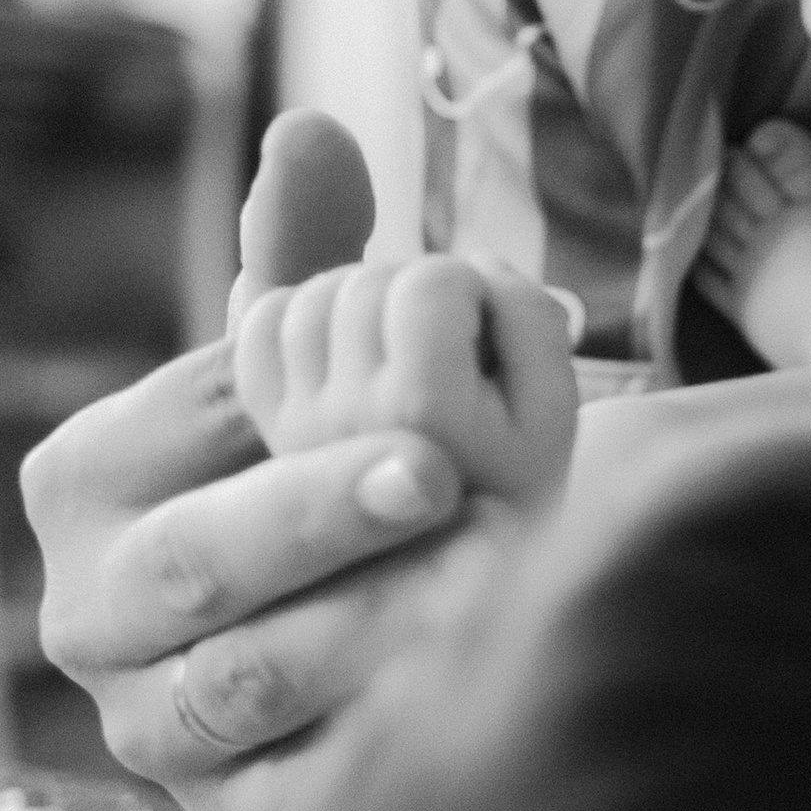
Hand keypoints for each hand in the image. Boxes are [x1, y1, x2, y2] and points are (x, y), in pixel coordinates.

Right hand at [23, 114, 485, 810]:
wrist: (328, 613)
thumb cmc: (305, 457)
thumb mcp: (300, 362)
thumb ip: (308, 257)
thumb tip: (314, 132)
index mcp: (81, 485)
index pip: (195, 462)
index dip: (313, 461)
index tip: (434, 455)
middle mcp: (87, 614)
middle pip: (203, 576)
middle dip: (327, 543)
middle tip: (458, 516)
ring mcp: (143, 724)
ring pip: (238, 694)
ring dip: (365, 653)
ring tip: (490, 615)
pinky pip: (277, 805)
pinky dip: (361, 773)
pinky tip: (462, 731)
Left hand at [234, 254, 576, 506]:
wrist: (452, 576)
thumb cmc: (516, 481)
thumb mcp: (549, 398)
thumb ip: (523, 311)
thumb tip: (437, 233)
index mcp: (421, 423)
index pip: (429, 283)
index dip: (474, 292)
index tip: (491, 355)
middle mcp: (340, 429)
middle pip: (365, 280)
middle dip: (418, 295)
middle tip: (450, 358)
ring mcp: (289, 430)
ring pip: (311, 294)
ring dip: (364, 303)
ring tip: (404, 358)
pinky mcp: (261, 426)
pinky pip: (264, 321)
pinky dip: (307, 317)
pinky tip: (350, 357)